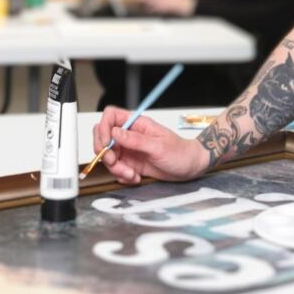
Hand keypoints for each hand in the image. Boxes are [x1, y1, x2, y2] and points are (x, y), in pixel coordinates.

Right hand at [93, 107, 208, 183]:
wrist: (190, 167)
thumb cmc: (180, 152)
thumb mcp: (158, 146)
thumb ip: (135, 140)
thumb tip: (114, 132)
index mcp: (137, 124)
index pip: (111, 117)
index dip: (103, 128)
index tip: (105, 144)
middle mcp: (130, 135)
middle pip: (104, 137)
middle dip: (105, 152)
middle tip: (114, 161)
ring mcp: (130, 149)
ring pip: (109, 156)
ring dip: (116, 168)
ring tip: (131, 174)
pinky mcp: (131, 163)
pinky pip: (117, 169)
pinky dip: (122, 176)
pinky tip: (135, 177)